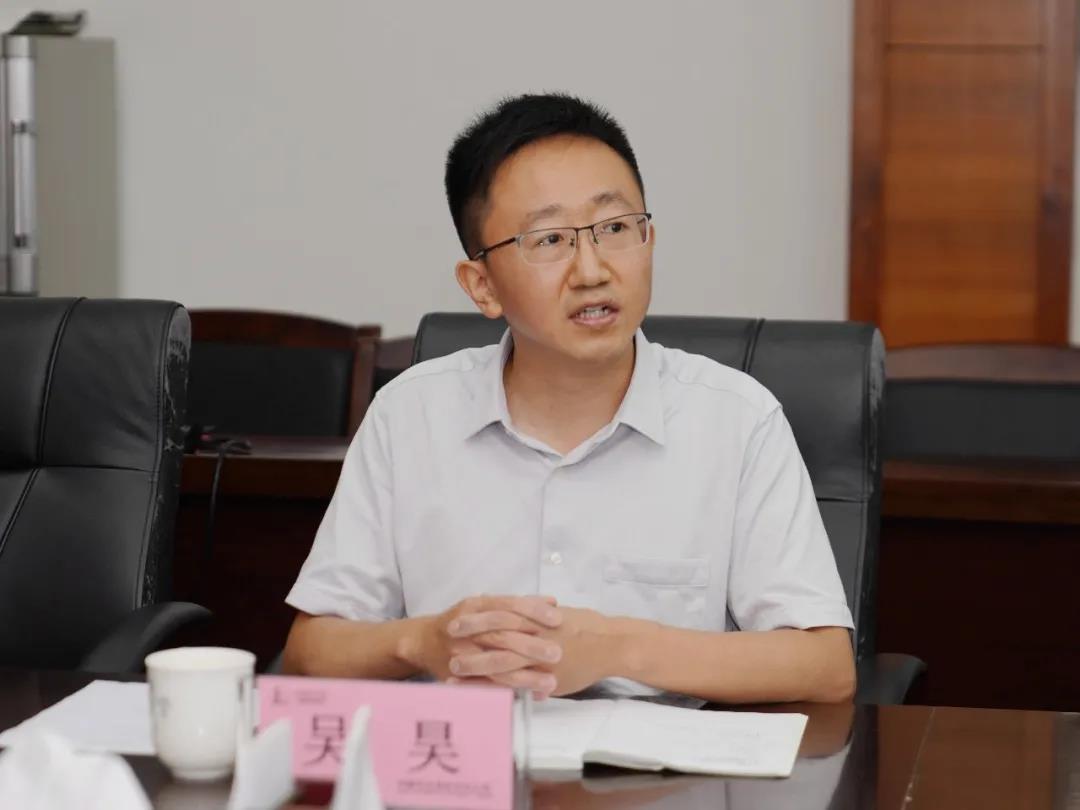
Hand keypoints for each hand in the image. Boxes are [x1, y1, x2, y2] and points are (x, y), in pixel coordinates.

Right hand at [403, 595, 562, 694]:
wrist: (424, 642)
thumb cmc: (463, 621)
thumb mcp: (484, 605)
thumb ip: (515, 604)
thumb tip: (552, 602)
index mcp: (474, 606)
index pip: (506, 606)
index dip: (532, 611)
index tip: (557, 619)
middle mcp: (466, 628)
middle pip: (502, 635)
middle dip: (531, 645)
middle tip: (557, 653)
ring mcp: (461, 653)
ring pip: (496, 664)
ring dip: (525, 675)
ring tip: (550, 681)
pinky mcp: (460, 677)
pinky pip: (487, 685)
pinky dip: (511, 691)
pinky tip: (531, 695)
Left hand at [451, 606, 615, 696]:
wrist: (611, 644)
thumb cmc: (587, 626)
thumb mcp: (559, 615)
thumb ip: (538, 617)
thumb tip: (519, 609)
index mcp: (535, 616)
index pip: (499, 614)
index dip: (476, 617)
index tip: (456, 619)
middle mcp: (533, 633)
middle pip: (494, 632)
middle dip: (470, 635)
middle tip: (447, 636)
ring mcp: (538, 655)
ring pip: (499, 660)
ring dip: (475, 666)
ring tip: (451, 673)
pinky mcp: (544, 675)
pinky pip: (513, 682)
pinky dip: (494, 688)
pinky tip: (478, 694)